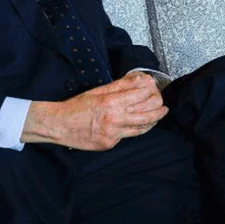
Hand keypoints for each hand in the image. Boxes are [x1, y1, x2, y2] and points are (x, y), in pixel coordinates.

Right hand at [21, 72, 167, 150]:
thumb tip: (139, 79)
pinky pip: (127, 136)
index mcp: (112, 102)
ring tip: (159, 116)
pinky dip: (133, 130)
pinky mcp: (110, 144)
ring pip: (142, 128)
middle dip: (159, 108)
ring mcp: (113, 134)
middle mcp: (115, 119)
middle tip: (164, 106)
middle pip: (147, 113)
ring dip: (153, 121)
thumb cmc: (77, 105)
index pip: (142, 95)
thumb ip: (120, 86)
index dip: (151, 91)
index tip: (154, 89)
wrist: (60, 125)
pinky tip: (137, 125)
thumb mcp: (99, 91)